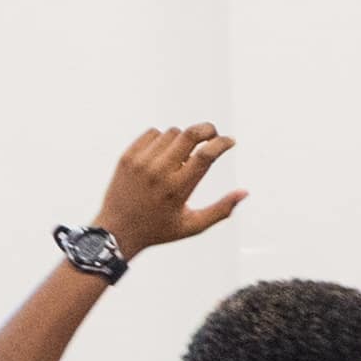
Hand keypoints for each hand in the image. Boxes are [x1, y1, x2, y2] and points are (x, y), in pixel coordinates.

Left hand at [89, 119, 247, 259]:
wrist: (115, 231)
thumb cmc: (158, 230)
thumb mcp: (192, 226)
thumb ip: (221, 210)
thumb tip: (244, 192)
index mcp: (178, 190)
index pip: (205, 155)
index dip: (222, 143)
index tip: (231, 141)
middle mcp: (159, 173)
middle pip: (190, 135)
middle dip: (208, 130)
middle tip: (213, 135)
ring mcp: (141, 162)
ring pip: (172, 132)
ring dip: (184, 139)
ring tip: (183, 154)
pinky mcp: (127, 156)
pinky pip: (152, 133)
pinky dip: (162, 138)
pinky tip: (164, 153)